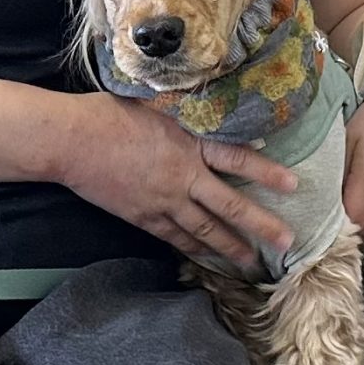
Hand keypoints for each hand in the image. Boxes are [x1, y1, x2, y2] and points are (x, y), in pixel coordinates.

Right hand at [51, 93, 296, 264]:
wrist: (70, 140)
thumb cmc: (110, 112)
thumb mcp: (158, 103)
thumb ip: (188, 113)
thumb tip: (214, 107)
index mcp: (188, 142)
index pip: (237, 160)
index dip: (266, 173)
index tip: (293, 184)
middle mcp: (182, 176)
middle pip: (229, 206)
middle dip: (261, 225)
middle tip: (287, 240)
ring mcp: (163, 201)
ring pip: (205, 230)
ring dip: (231, 247)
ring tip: (253, 262)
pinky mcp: (143, 217)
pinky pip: (175, 237)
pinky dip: (194, 249)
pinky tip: (208, 259)